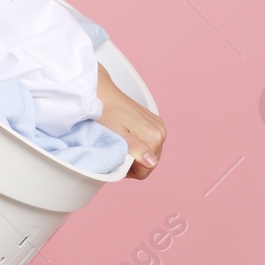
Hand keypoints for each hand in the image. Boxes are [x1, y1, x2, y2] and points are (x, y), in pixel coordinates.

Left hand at [94, 63, 166, 179]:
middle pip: (151, 162)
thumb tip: (152, 163)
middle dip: (135, 163)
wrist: (102, 93)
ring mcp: (159, 126)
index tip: (118, 161)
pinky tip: (127, 139)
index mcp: (154, 136)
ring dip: (138, 154)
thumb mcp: (118, 135)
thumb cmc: (105, 113)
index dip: (131, 170)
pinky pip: (150, 142)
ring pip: (151, 153)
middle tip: (118, 153)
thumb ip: (136, 149)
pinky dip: (140, 145)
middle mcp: (161, 131)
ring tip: (121, 146)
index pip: (148, 169)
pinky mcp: (154, 122)